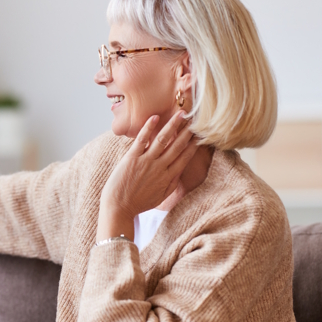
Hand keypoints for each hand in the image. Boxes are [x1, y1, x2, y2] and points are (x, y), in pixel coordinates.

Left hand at [98, 112, 198, 237]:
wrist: (119, 208)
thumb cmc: (139, 203)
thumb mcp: (161, 196)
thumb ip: (172, 183)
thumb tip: (180, 171)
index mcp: (168, 177)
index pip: (185, 156)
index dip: (194, 144)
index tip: (201, 134)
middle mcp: (160, 167)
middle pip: (177, 145)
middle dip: (187, 131)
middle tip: (195, 118)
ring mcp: (146, 162)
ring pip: (163, 140)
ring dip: (173, 126)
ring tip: (181, 114)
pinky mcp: (131, 158)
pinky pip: (141, 140)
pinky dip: (148, 128)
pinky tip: (155, 117)